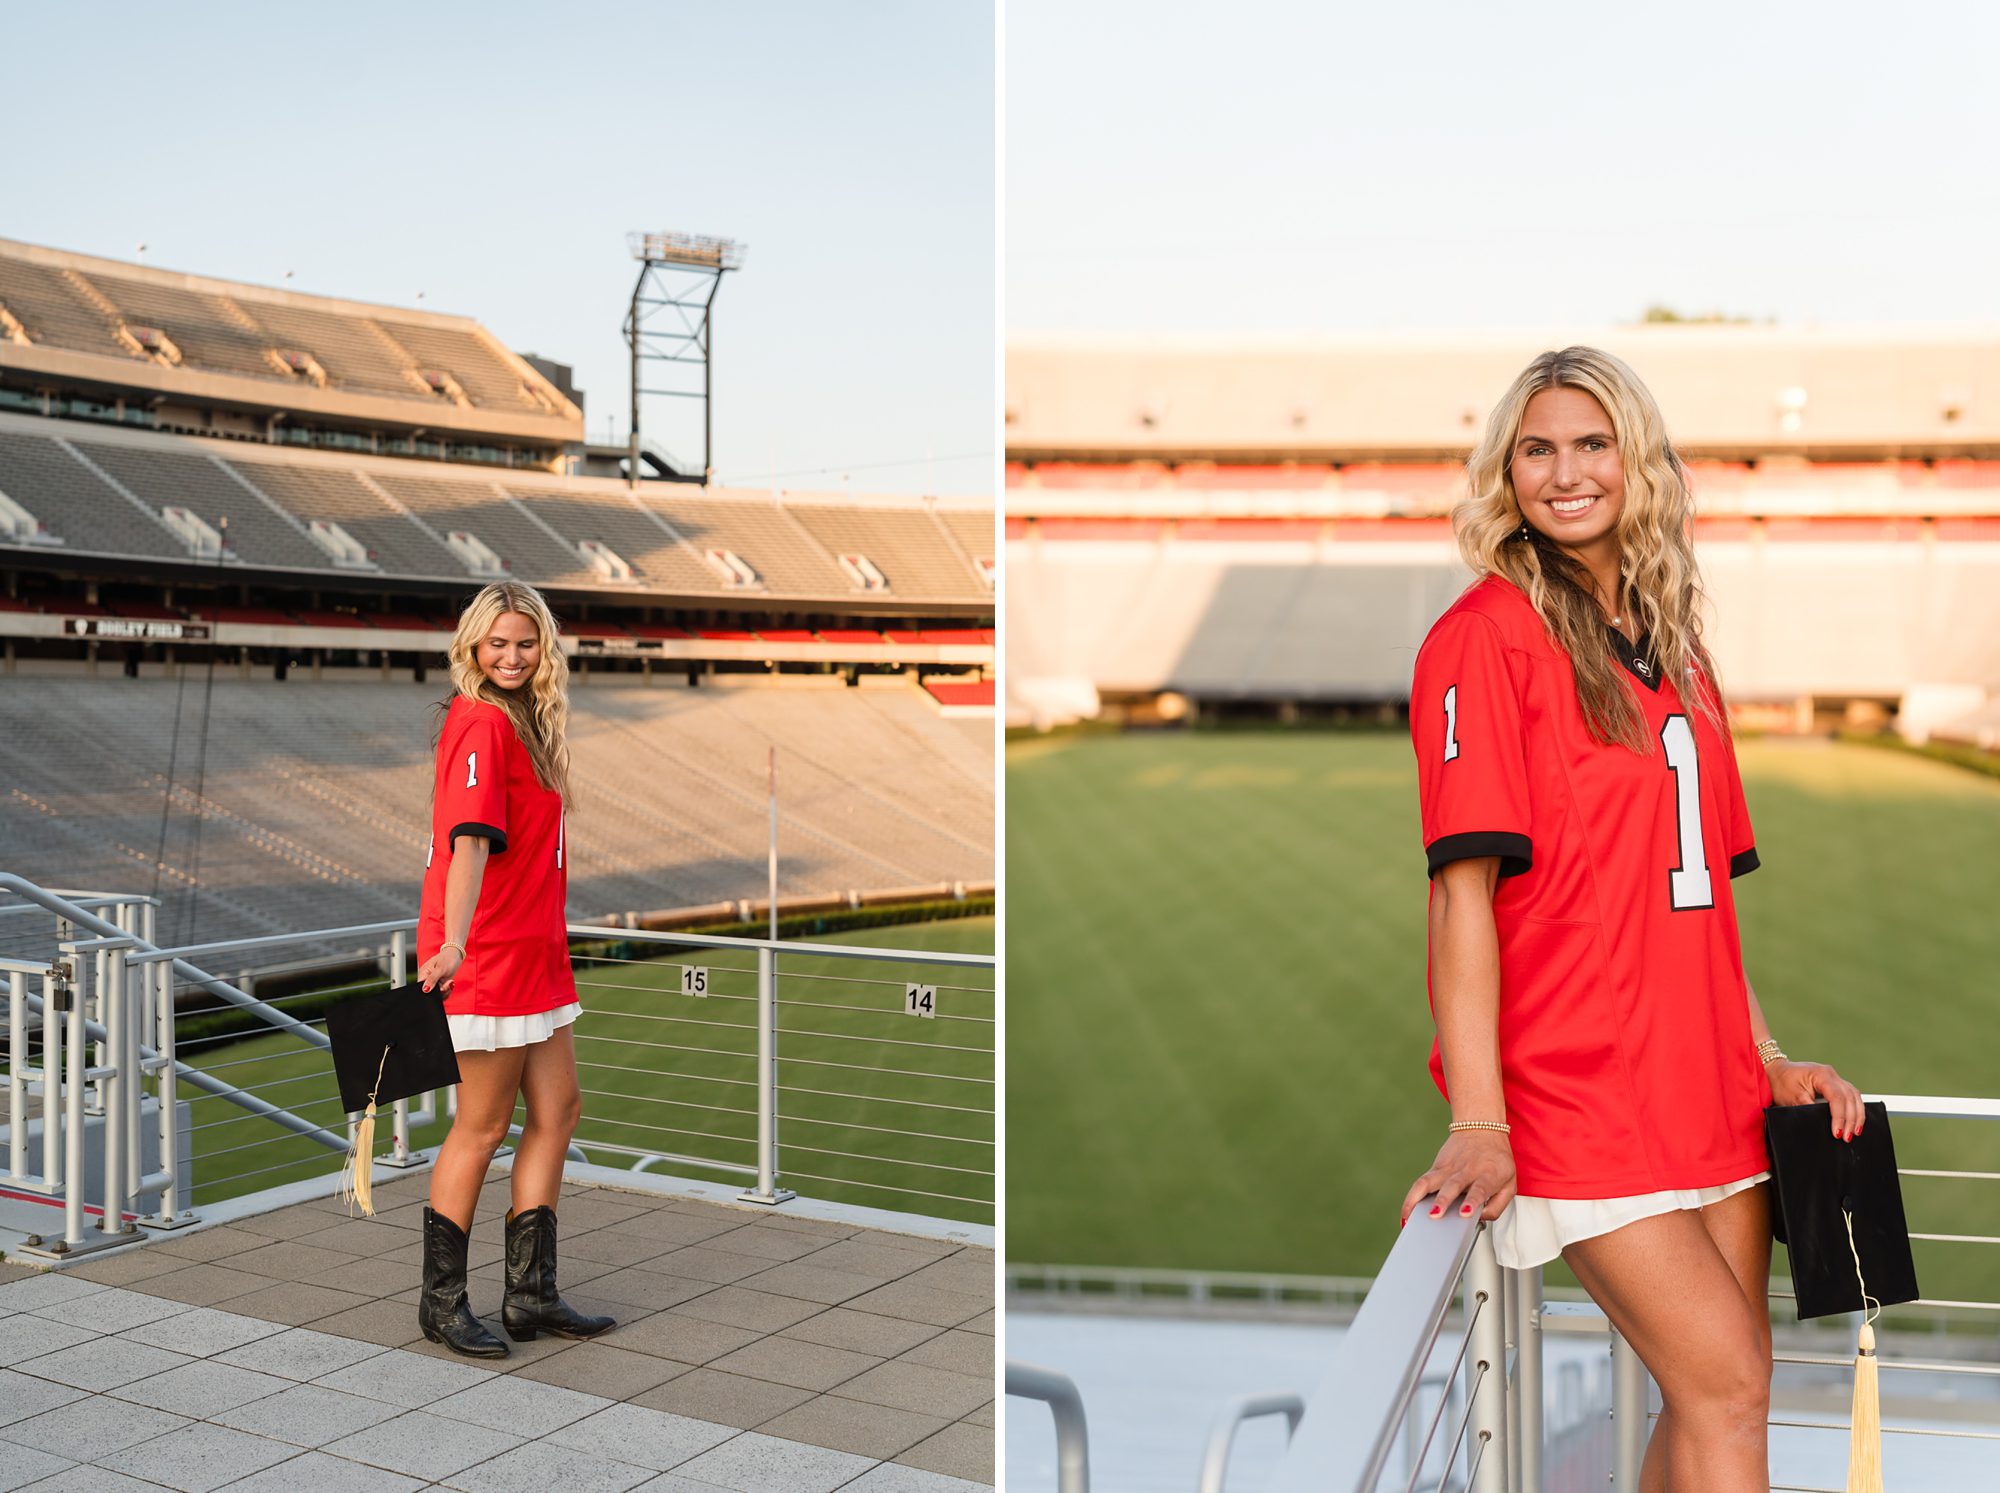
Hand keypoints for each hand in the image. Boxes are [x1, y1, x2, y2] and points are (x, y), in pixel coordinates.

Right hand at [418, 945, 463, 993]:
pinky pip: (442, 994)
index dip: (428, 992)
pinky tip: (450, 984)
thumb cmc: (447, 958)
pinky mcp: (439, 986)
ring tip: (450, 982)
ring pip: (436, 996)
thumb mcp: (440, 968)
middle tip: (447, 984)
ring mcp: (433, 983)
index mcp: (422, 975)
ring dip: (445, 992)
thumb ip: (432, 979)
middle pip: (429, 994)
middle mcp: (426, 980)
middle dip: (439, 992)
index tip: (439, 988)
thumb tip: (424, 990)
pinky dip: (447, 991)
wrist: (455, 955)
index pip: (420, 989)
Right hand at [1401, 1129, 1516, 1227]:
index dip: (1472, 1201)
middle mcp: (1467, 1170)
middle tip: (1434, 1214)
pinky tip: (1406, 1211)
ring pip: (1430, 1182)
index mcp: (1489, 1175)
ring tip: (1410, 1215)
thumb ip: (1498, 1205)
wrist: (1482, 1128)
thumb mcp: (1510, 1183)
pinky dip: (1412, 1197)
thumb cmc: (1496, 1160)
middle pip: (1452, 1186)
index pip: (1480, 1189)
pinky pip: (1421, 1182)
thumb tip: (1479, 1219)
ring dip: (1419, 1198)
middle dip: (1442, 1201)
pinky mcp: (1436, 1167)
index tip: (1465, 1213)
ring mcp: (1449, 1168)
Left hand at [1768, 1059, 1865, 1140]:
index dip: (1840, 1117)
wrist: (1775, 1071)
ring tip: (1855, 1132)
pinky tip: (1855, 1120)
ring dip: (1857, 1114)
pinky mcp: (1834, 1082)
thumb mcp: (1792, 1098)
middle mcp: (1831, 1074)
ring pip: (1854, 1095)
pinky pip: (1850, 1095)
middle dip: (1850, 1119)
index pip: (1837, 1097)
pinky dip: (1854, 1108)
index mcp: (1821, 1074)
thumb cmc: (1780, 1083)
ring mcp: (1834, 1077)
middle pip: (1849, 1097)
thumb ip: (1809, 1109)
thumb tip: (1823, 1123)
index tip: (1837, 1132)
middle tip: (1847, 1137)